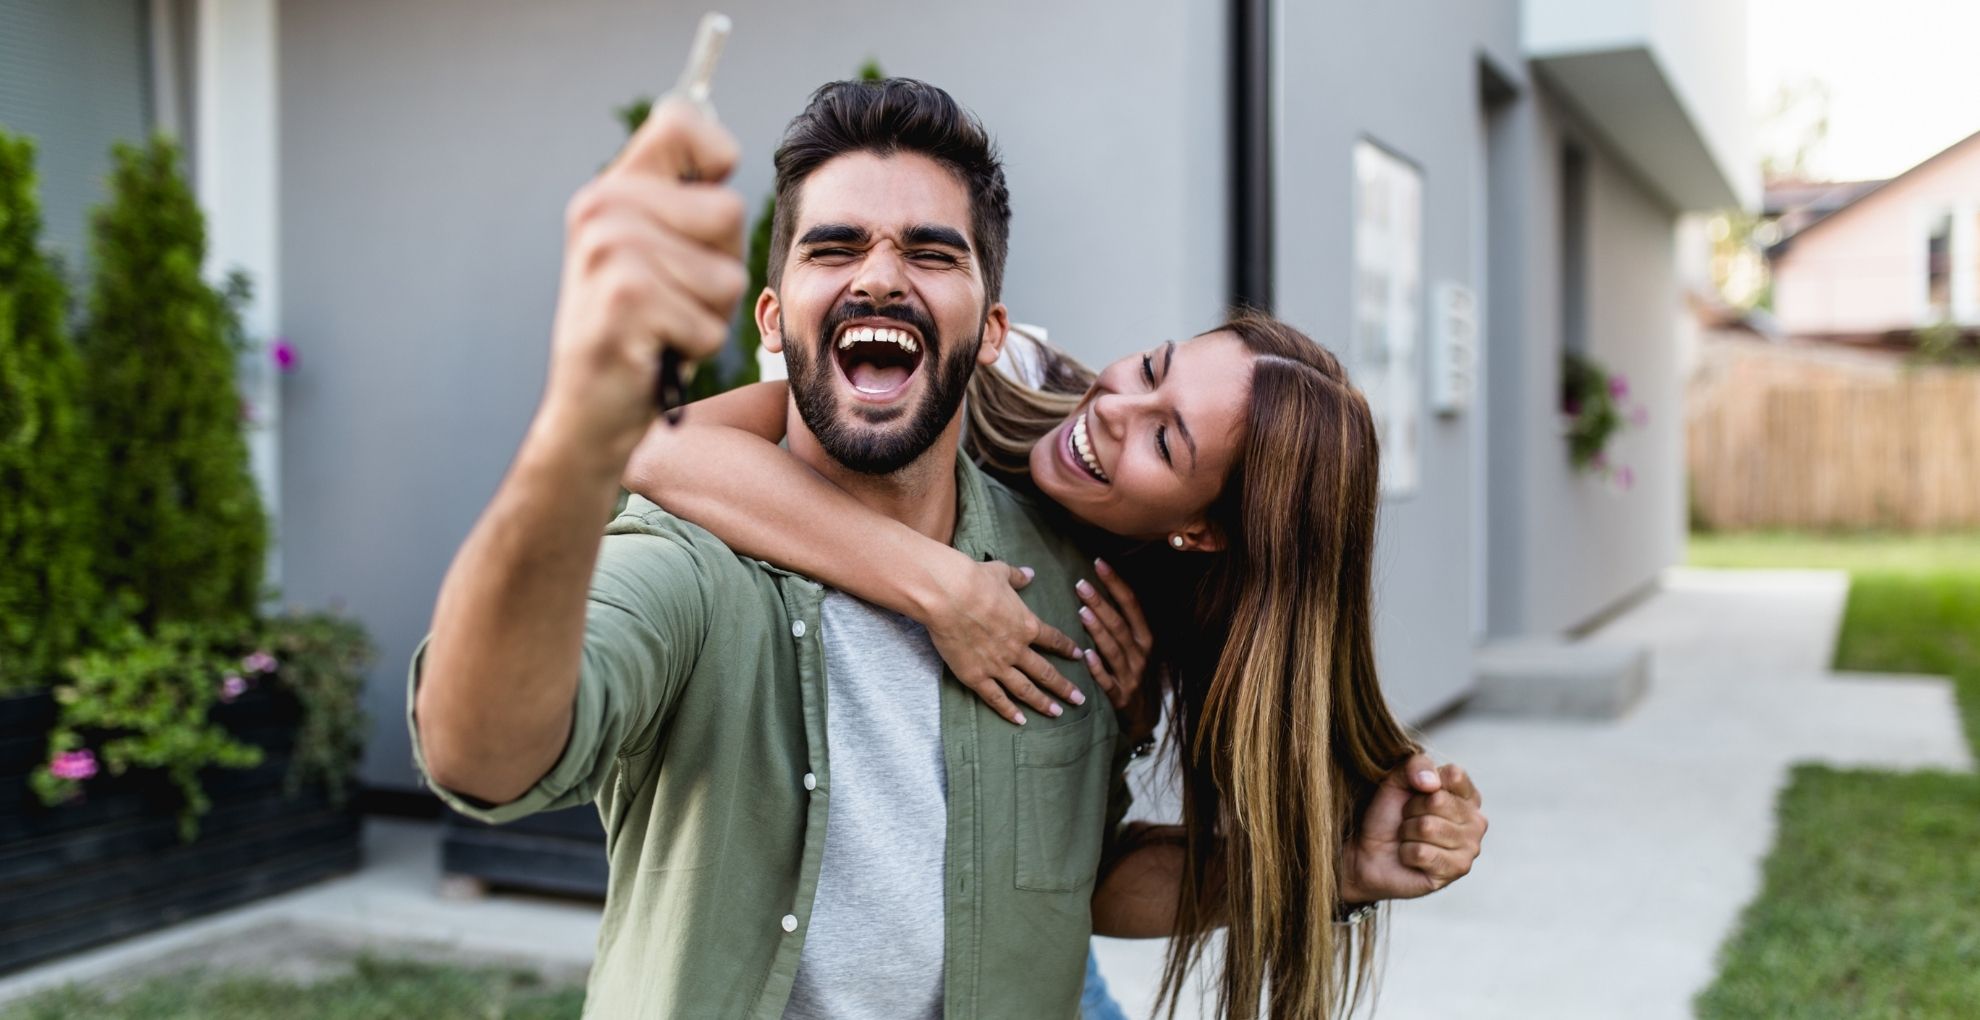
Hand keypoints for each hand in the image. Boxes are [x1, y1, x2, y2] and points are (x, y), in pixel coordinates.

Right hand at [539, 98, 746, 460]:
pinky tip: (654, 351)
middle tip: (671, 298)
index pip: (684, 120)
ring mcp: (608, 251)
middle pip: (729, 212)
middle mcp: (602, 208)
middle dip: (720, 268)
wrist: (587, 413)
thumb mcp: (656, 254)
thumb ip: (683, 202)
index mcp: (611, 190)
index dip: (717, 157)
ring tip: (662, 326)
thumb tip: (724, 148)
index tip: (701, 214)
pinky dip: (695, 348)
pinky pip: (711, 322)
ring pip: (727, 275)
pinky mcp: (624, 299)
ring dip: (709, 315)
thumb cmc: (640, 334)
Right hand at [925, 557, 1085, 725]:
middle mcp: (1017, 649)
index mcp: (1026, 624)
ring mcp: (997, 665)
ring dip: (1042, 702)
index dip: (1068, 648)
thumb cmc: (974, 580)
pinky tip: (1020, 721)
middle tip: (1080, 699)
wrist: (948, 595)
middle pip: (1046, 672)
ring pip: (1025, 689)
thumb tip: (1029, 573)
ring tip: (1056, 713)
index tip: (1080, 656)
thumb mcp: (1001, 572)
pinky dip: (1008, 711)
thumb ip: (1018, 577)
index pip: (1054, 640)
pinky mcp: (975, 676)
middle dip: (1064, 687)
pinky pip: (995, 698)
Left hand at [1075, 558, 1157, 741]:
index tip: (1099, 563)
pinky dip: (1098, 668)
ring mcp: (1131, 676)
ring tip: (1082, 611)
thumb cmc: (1135, 673)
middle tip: (1081, 584)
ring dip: (1098, 630)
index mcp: (1146, 638)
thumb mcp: (1138, 647)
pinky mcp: (1120, 696)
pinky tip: (1086, 656)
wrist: (1145, 718)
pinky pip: (1108, 681)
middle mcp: (1141, 654)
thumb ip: (1123, 622)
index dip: (1116, 583)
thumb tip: (1101, 588)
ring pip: (1114, 649)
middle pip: (1120, 624)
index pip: (1132, 605)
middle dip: (1101, 603)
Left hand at [1339, 755, 1486, 904]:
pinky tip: (1410, 857)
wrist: (1368, 851)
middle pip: (1438, 801)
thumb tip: (1432, 783)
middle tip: (1407, 820)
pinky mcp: (1456, 871)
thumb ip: (1416, 765)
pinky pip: (1422, 852)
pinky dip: (1406, 853)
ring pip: (1428, 827)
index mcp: (1468, 795)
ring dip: (1407, 832)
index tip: (1415, 794)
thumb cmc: (1388, 815)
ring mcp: (1470, 848)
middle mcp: (1477, 821)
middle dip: (1411, 810)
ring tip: (1408, 838)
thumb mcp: (1397, 779)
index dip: (1423, 782)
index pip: (1454, 775)